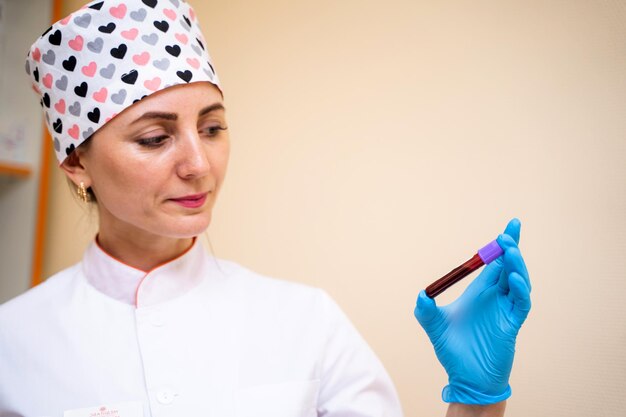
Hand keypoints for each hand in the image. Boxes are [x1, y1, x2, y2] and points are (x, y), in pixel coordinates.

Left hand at [414, 219, 530, 404]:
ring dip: (515, 264)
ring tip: (509, 250)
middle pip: (509, 266)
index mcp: (479, 292)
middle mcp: (495, 297)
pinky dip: (519, 289)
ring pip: (518, 281)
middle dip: (511, 247)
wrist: (465, 378)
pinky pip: (520, 303)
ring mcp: (506, 310)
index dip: (502, 245)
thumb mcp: (433, 327)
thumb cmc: (453, 351)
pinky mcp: (512, 324)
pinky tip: (513, 278)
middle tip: (510, 230)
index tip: (509, 227)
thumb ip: (426, 311)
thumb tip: (421, 295)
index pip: (494, 263)